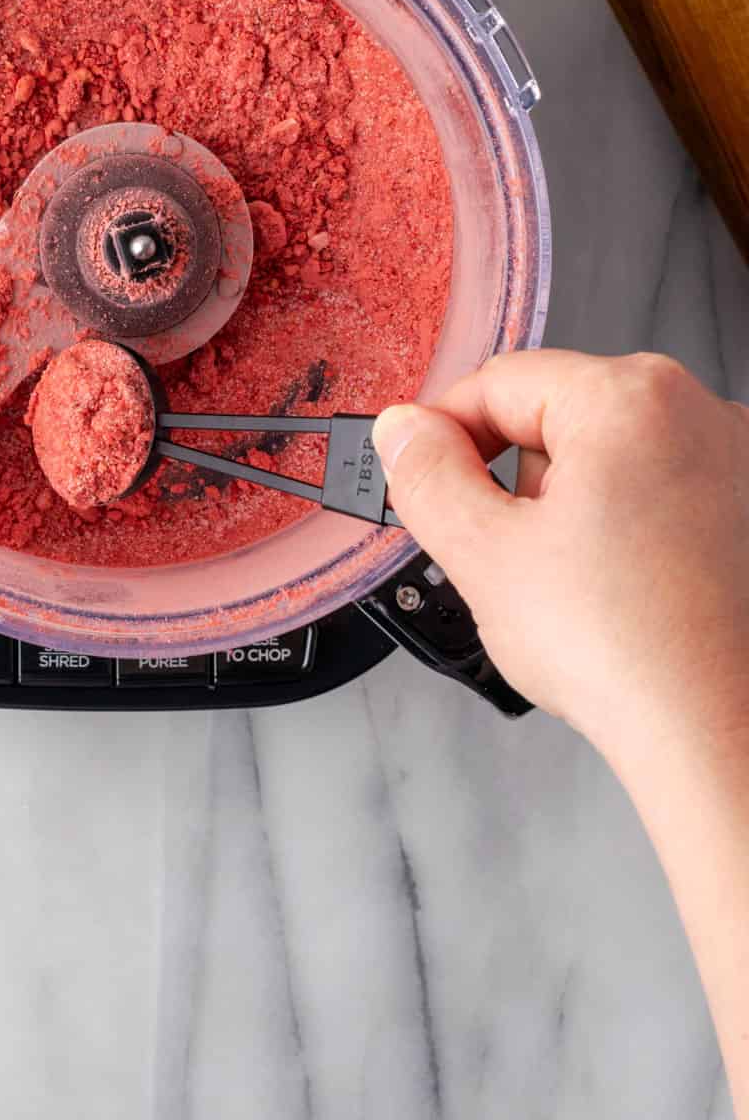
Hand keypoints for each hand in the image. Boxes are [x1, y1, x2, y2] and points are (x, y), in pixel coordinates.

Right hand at [372, 351, 748, 765]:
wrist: (719, 736)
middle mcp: (699, 411)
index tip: (416, 474)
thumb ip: (426, 476)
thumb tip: (404, 430)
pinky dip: (628, 527)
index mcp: (630, 397)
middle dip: (515, 479)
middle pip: (558, 417)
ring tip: (570, 587)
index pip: (500, 383)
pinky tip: (619, 592)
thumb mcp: (484, 554)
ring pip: (610, 457)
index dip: (443, 432)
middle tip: (501, 555)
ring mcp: (738, 462)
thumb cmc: (628, 652)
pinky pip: (661, 491)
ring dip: (572, 507)